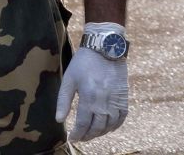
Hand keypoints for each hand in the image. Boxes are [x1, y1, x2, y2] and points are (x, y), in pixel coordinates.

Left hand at [55, 22, 128, 141]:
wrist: (106, 46)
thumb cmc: (84, 62)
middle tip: (81, 137)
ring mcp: (116, 98)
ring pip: (110, 124)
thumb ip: (63, 101)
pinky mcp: (124, 95)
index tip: (72, 137)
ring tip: (93, 133)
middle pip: (97, 127)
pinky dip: (116, 125)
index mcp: (89, 96)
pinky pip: (123, 116)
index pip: (83, 124)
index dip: (77, 134)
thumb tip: (59, 120)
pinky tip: (109, 127)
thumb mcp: (69, 79)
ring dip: (101, 132)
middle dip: (88, 136)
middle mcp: (104, 100)